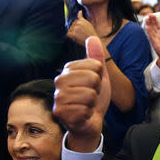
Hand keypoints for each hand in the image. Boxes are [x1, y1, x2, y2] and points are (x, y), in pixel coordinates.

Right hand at [53, 36, 110, 152]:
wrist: (89, 123)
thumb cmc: (93, 99)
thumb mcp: (99, 77)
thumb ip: (96, 58)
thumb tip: (92, 37)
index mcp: (68, 69)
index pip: (96, 65)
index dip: (100, 78)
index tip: (94, 86)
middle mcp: (59, 81)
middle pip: (93, 79)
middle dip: (97, 91)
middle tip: (90, 97)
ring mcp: (58, 97)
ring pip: (90, 95)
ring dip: (92, 103)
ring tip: (86, 106)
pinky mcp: (60, 113)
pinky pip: (84, 110)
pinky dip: (88, 114)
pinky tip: (82, 115)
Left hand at [66, 10, 97, 45]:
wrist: (93, 41)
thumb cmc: (91, 34)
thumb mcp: (87, 24)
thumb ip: (82, 18)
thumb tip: (80, 11)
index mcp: (81, 20)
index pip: (75, 23)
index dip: (78, 28)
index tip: (83, 31)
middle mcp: (78, 23)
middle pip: (72, 26)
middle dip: (75, 31)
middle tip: (82, 34)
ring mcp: (75, 28)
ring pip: (70, 30)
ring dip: (73, 34)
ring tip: (80, 37)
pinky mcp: (73, 34)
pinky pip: (68, 35)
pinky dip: (71, 37)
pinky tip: (77, 38)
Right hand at [145, 14, 159, 72]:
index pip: (157, 24)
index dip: (155, 19)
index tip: (152, 14)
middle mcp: (158, 35)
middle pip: (153, 26)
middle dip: (150, 20)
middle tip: (148, 14)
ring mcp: (156, 39)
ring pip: (151, 31)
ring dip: (149, 25)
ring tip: (146, 19)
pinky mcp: (155, 44)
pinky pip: (151, 37)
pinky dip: (149, 33)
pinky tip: (147, 28)